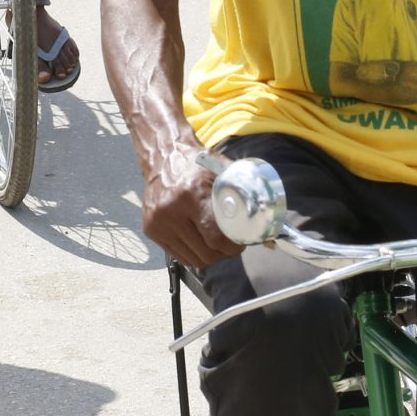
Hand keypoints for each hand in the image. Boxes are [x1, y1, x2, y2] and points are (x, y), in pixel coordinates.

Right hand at [140, 143, 235, 267]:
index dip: (232, 247)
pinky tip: (200, 241)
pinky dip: (193, 253)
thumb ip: (242, 192)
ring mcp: (157, 223)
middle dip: (223, 254)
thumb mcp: (221, 171)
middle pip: (205, 253)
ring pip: (192, 259)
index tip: (241, 242)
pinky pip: (178, 256)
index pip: (215, 238)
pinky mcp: (150, 230)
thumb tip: (266, 219)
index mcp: (190, 196)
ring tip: (216, 243)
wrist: (163, 156)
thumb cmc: (195, 163)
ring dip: (209, 256)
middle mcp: (170, 211)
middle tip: (232, 244)